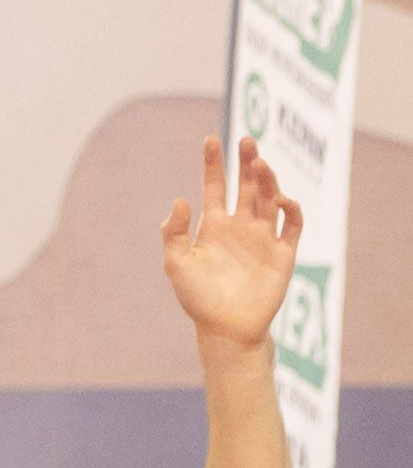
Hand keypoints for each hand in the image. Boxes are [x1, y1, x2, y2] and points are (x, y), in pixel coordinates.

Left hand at [159, 137, 302, 355]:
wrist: (225, 327)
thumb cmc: (198, 298)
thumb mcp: (177, 263)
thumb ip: (174, 232)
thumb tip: (179, 199)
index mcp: (213, 226)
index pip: (215, 186)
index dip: (213, 164)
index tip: (210, 141)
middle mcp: (240, 226)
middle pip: (247, 185)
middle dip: (247, 162)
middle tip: (246, 140)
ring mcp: (263, 236)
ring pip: (270, 198)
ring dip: (268, 180)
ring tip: (260, 164)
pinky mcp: (283, 252)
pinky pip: (292, 224)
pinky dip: (291, 209)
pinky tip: (280, 200)